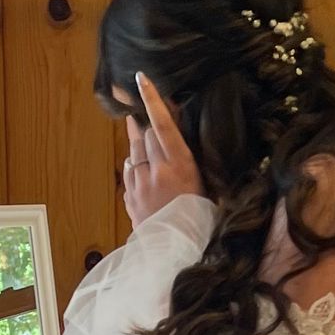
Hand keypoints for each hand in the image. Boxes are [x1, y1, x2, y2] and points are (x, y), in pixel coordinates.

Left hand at [121, 74, 202, 227]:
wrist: (177, 255)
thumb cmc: (201, 221)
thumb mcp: (205, 187)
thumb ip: (189, 162)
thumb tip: (179, 140)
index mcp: (181, 166)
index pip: (162, 124)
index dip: (152, 100)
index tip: (141, 80)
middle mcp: (157, 171)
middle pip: (145, 134)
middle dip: (146, 125)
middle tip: (145, 114)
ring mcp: (139, 184)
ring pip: (133, 151)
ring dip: (137, 142)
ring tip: (137, 132)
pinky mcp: (129, 197)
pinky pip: (128, 172)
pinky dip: (134, 166)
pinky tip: (140, 167)